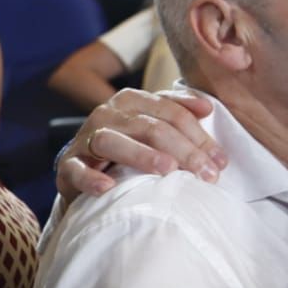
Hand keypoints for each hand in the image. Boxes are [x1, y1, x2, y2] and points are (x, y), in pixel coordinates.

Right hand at [56, 88, 226, 199]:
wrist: (85, 167)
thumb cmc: (130, 144)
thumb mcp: (155, 124)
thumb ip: (180, 112)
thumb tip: (208, 108)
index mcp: (132, 100)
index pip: (172, 114)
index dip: (200, 137)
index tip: (221, 161)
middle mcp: (107, 114)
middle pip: (150, 128)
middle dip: (184, 151)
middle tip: (207, 173)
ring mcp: (85, 139)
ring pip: (113, 142)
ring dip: (142, 156)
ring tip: (168, 170)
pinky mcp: (67, 165)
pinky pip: (77, 169)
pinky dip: (91, 178)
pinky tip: (108, 187)